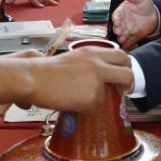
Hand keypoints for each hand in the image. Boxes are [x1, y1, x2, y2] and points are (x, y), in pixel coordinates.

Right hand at [0, 47, 132, 112]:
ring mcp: (96, 80)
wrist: (33, 78)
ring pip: (108, 95)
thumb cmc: (46, 70)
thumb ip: (90, 63)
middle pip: (127, 73)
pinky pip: (95, 108)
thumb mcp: (73, 58)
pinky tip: (71, 102)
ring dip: (96, 99)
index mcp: (92, 52)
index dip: (124, 67)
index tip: (120, 76)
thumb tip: (103, 76)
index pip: (122, 55)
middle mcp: (97, 63)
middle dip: (127, 84)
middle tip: (120, 90)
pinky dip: (85, 108)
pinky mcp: (91, 97)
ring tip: (77, 96)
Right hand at [112, 0, 158, 49]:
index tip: (116, 21)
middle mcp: (122, 22)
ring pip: (121, 35)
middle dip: (117, 29)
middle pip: (117, 27)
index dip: (116, 18)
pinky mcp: (134, 36)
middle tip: (119, 31)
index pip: (116, 15)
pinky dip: (128, 45)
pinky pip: (129, 42)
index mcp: (122, 12)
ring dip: (121, 38)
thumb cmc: (145, 4)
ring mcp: (127, 30)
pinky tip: (127, 46)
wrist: (154, 14)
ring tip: (122, 39)